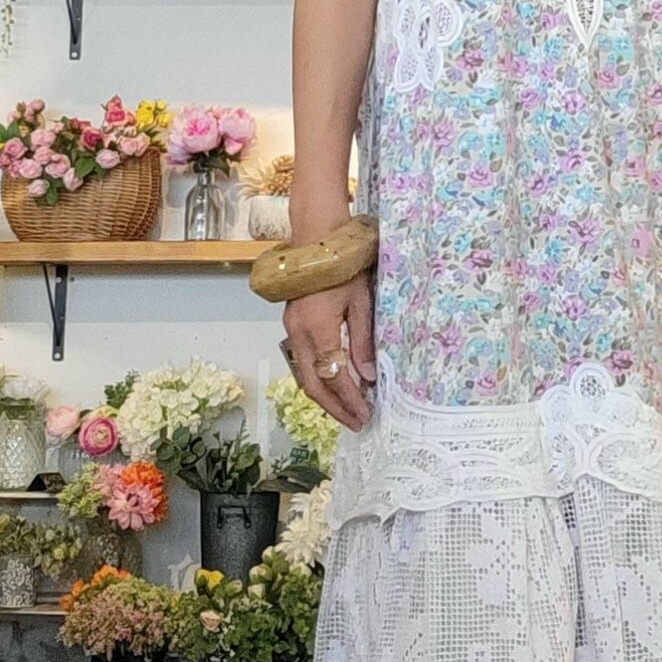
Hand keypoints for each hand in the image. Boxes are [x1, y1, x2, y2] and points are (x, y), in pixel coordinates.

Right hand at [282, 273, 375, 433]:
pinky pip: (303, 362)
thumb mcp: (361, 304)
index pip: (335, 377)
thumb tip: (369, 377)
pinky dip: (318, 379)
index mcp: (318, 330)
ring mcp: (292, 331)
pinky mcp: (292, 326)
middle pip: (313, 385)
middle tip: (355, 422)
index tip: (365, 415)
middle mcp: (299, 335)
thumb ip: (363, 343)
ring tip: (346, 409)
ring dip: (325, 396)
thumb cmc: (343, 266)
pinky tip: (334, 384)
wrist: (316, 238)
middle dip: (334, 408)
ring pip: (305, 376)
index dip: (350, 399)